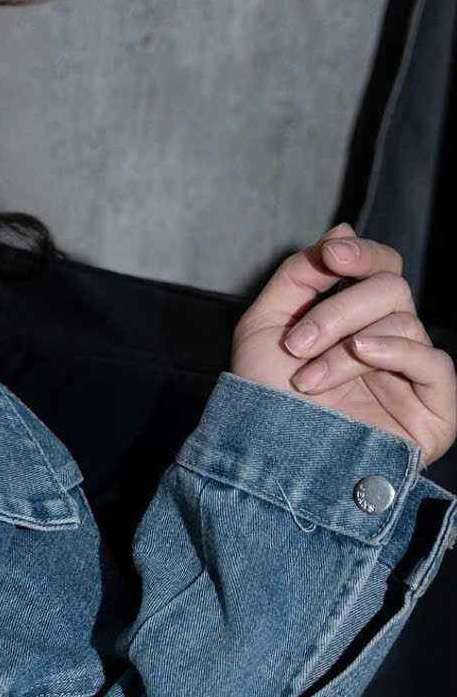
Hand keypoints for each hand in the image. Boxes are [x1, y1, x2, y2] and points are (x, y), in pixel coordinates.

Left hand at [230, 223, 454, 466]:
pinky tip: (364, 355)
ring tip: (307, 380)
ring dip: (345, 346)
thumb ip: (299, 276)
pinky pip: (434, 361)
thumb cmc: (262, 405)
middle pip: (392, 289)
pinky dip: (396, 350)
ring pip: (403, 322)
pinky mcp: (434, 411)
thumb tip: (343, 229)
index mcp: (353, 325)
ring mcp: (411, 379)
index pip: (380, 269)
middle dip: (339, 308)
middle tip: (297, 344)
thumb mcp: (264, 328)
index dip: (361, 254)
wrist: (265, 467)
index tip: (331, 253)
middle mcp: (386, 346)